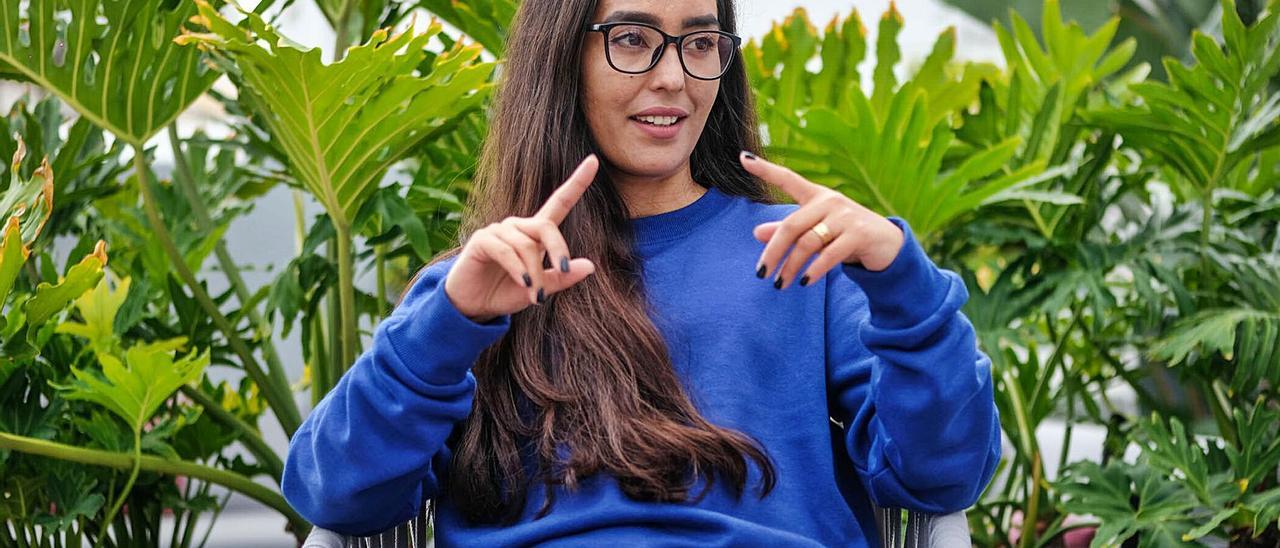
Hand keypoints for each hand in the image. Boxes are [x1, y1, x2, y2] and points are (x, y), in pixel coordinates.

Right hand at [444, 155, 599, 321]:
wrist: (474, 307)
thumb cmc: (506, 292)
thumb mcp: (540, 289)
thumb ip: (562, 278)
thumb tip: (591, 266)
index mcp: (535, 234)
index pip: (559, 203)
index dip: (577, 183)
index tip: (594, 161)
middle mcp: (518, 226)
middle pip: (546, 226)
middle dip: (558, 250)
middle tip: (562, 273)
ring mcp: (498, 231)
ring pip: (526, 245)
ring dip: (535, 273)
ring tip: (536, 296)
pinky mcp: (481, 240)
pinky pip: (505, 250)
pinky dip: (517, 268)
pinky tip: (523, 283)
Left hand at [740, 151, 904, 288]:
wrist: (885, 243)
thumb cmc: (843, 234)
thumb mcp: (815, 231)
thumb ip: (788, 231)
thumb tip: (757, 233)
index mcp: (816, 195)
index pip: (787, 179)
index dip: (765, 170)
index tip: (742, 158)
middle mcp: (829, 201)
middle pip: (791, 226)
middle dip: (773, 252)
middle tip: (761, 274)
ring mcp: (845, 216)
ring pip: (808, 243)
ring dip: (791, 267)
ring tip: (780, 284)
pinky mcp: (858, 234)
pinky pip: (829, 254)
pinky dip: (814, 270)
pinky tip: (805, 282)